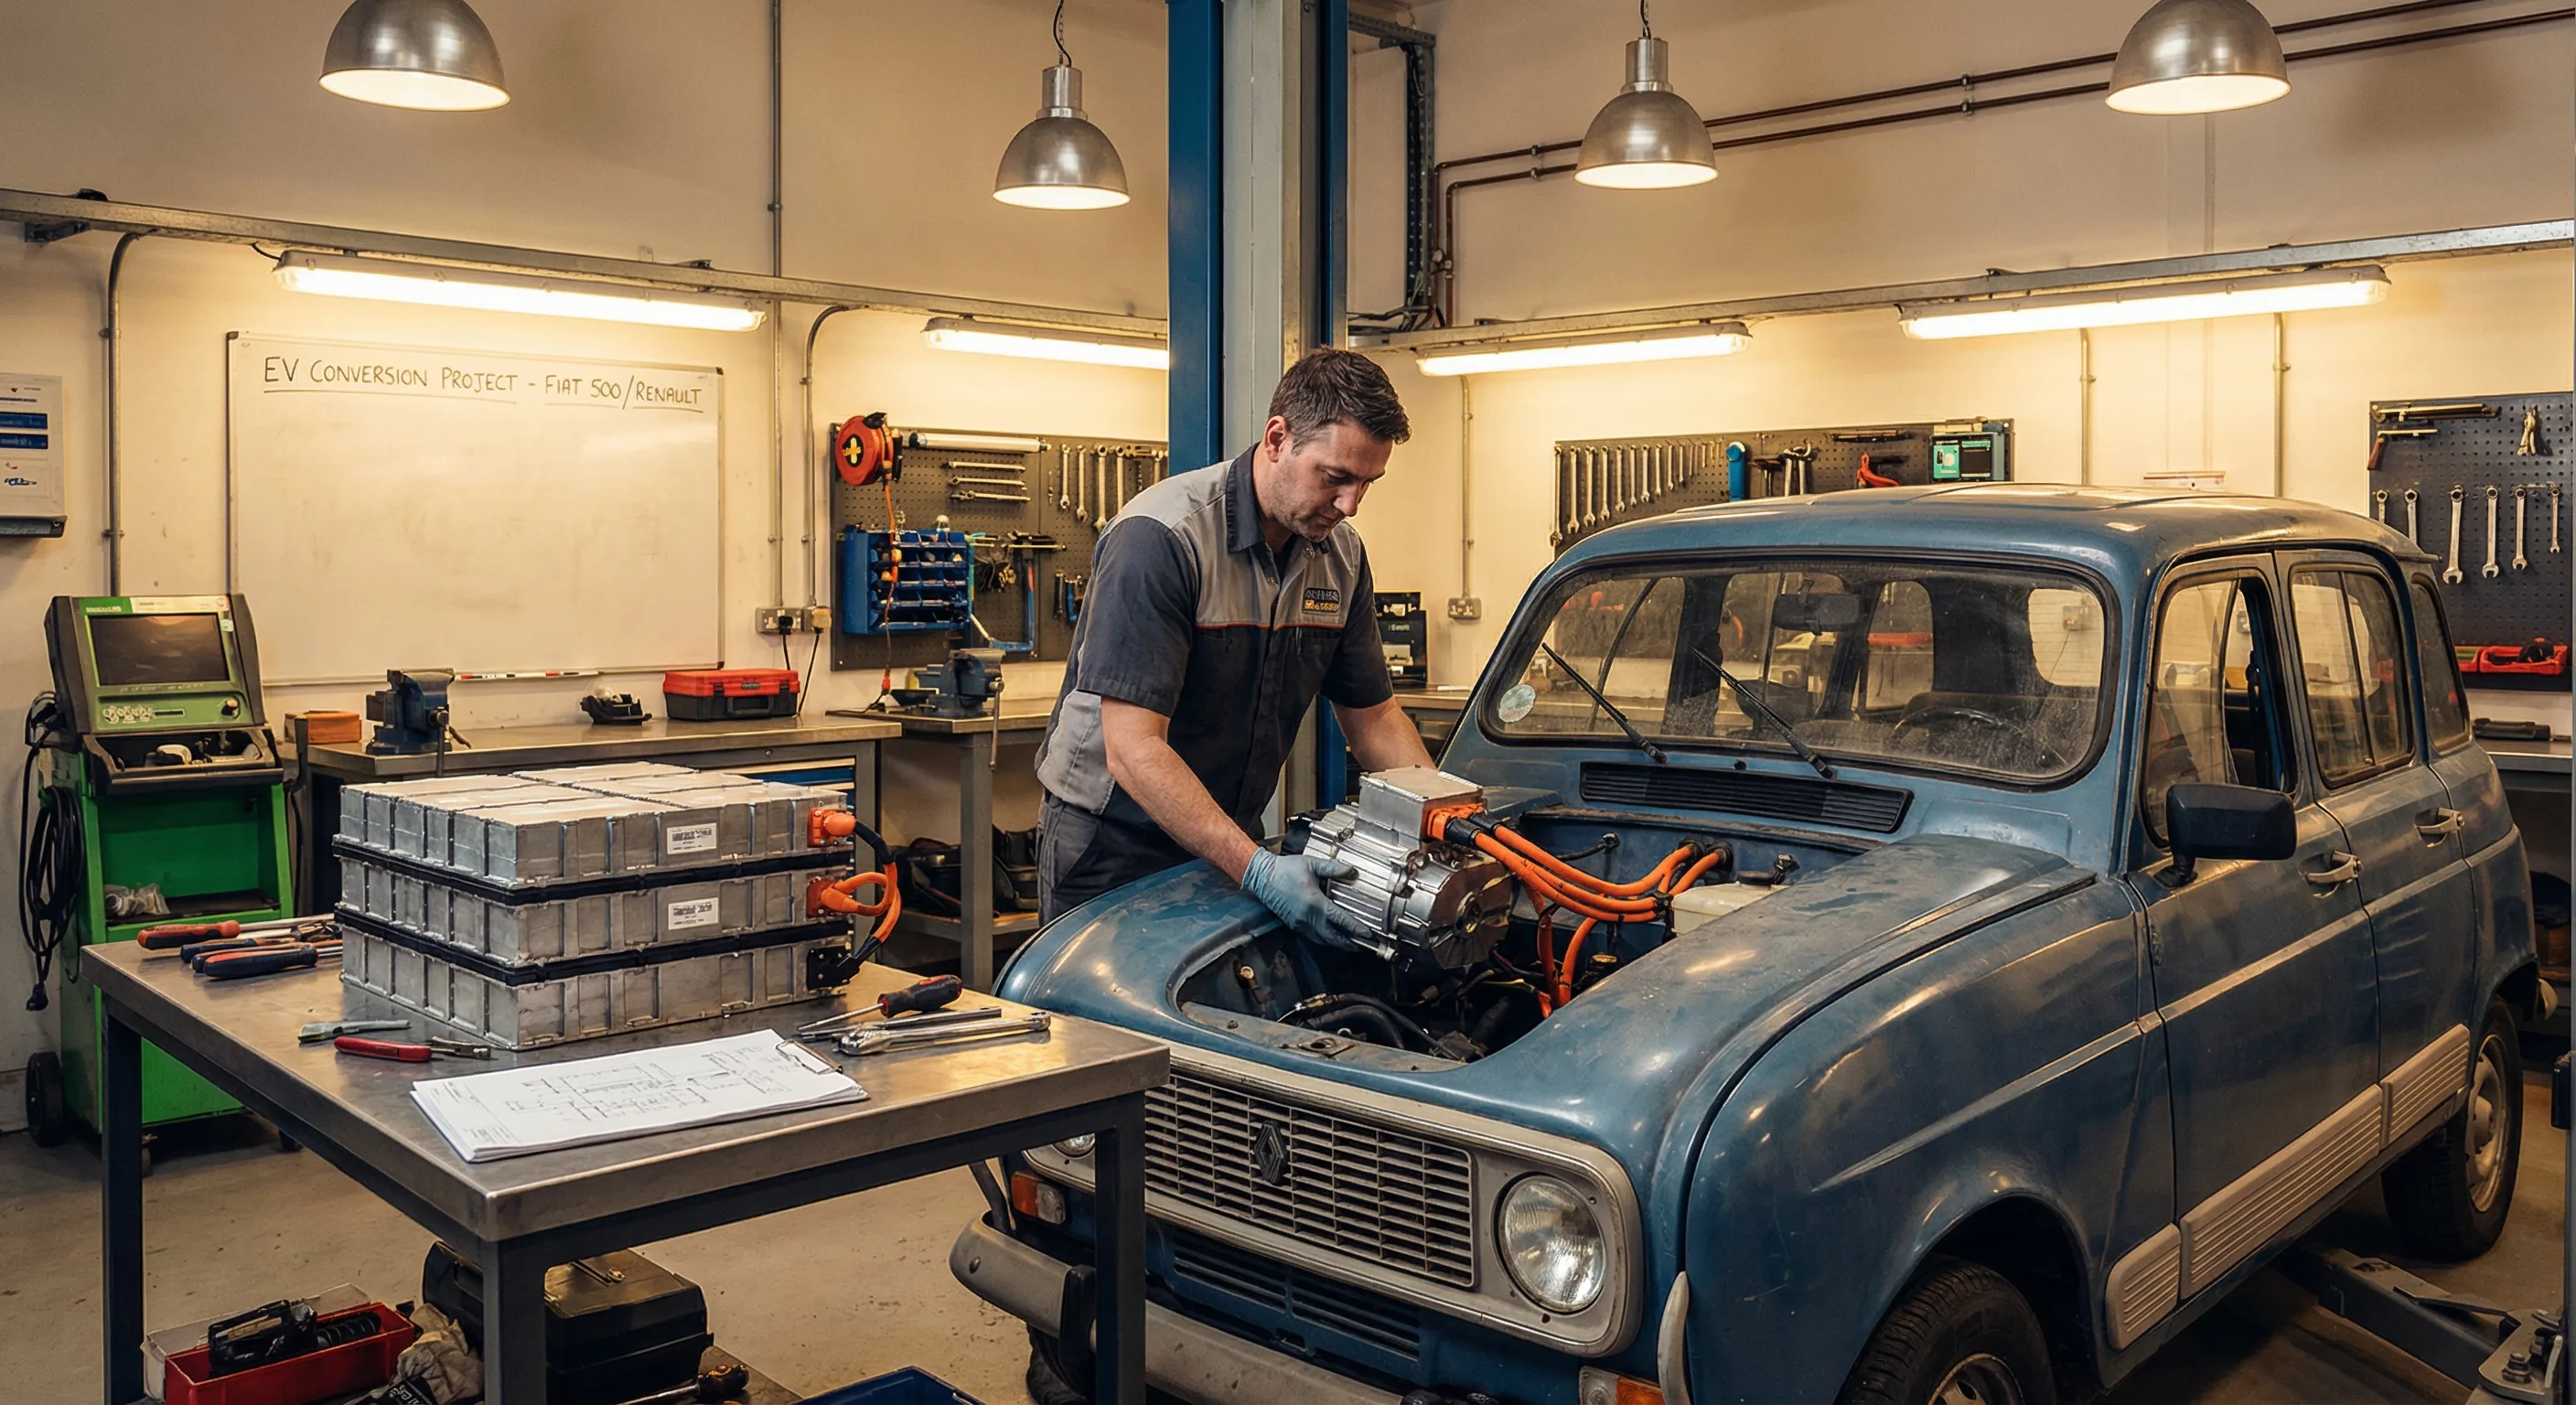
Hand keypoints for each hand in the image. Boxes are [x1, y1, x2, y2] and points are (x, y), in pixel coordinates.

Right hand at [1240, 850, 1368, 950]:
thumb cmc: (1287, 869)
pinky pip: (1313, 936)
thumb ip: (1333, 868)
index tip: (1367, 934)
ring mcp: (1300, 923)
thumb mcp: (1312, 864)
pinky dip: (1325, 939)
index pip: (1340, 920)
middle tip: (1363, 945)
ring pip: (1323, 940)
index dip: (1355, 928)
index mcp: (1315, 902)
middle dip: (1349, 943)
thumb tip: (1353, 871)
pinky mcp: (1294, 925)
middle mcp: (1308, 917)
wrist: (1262, 877)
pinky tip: (1333, 937)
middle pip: (1333, 937)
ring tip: (1351, 944)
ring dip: (1338, 943)